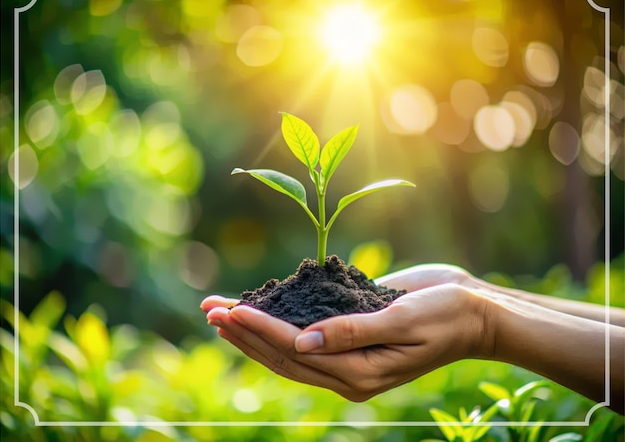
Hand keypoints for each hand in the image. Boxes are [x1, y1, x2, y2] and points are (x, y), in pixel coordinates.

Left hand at [201, 283, 489, 401]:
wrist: (473, 312)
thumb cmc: (445, 315)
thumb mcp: (402, 322)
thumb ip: (353, 333)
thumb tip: (303, 343)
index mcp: (359, 374)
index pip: (296, 352)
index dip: (260, 329)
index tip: (229, 310)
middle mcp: (348, 370)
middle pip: (282, 355)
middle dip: (243, 333)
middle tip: (208, 310)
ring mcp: (348, 355)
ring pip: (288, 347)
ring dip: (252, 329)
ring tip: (219, 311)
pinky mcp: (350, 334)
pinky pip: (306, 333)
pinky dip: (278, 321)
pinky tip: (259, 308)